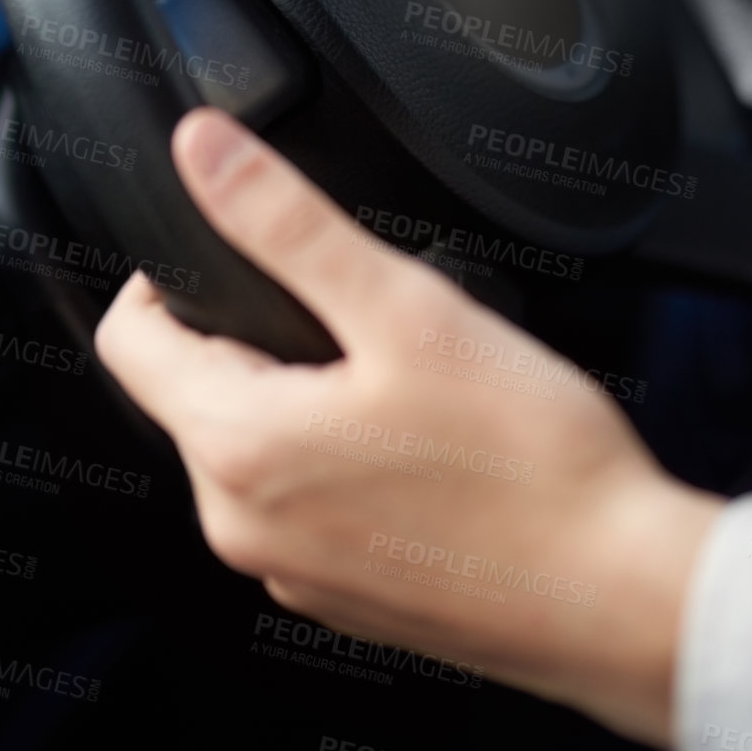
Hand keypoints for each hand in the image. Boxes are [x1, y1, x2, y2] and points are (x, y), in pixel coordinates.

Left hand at [95, 107, 723, 747]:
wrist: (622, 597)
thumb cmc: (530, 466)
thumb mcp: (403, 308)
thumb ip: (288, 222)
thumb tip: (204, 152)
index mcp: (238, 451)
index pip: (128, 342)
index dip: (167, 274)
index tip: (233, 248)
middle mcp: (243, 527)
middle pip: (194, 391)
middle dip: (254, 332)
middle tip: (356, 309)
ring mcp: (292, 570)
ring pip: (254, 444)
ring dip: (302, 394)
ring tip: (403, 376)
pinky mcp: (343, 594)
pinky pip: (304, 501)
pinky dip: (339, 456)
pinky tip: (424, 444)